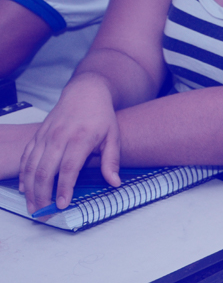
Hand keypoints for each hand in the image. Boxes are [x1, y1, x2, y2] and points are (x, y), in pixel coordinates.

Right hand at [19, 78, 121, 213]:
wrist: (85, 93)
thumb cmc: (101, 117)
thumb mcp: (113, 136)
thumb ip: (112, 161)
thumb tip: (115, 183)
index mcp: (80, 139)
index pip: (68, 168)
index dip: (63, 188)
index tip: (62, 205)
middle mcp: (59, 138)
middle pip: (44, 171)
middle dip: (42, 195)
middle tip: (44, 213)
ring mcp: (45, 136)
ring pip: (31, 166)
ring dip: (30, 189)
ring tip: (33, 207)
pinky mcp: (37, 136)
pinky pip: (25, 157)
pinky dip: (23, 174)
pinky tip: (24, 188)